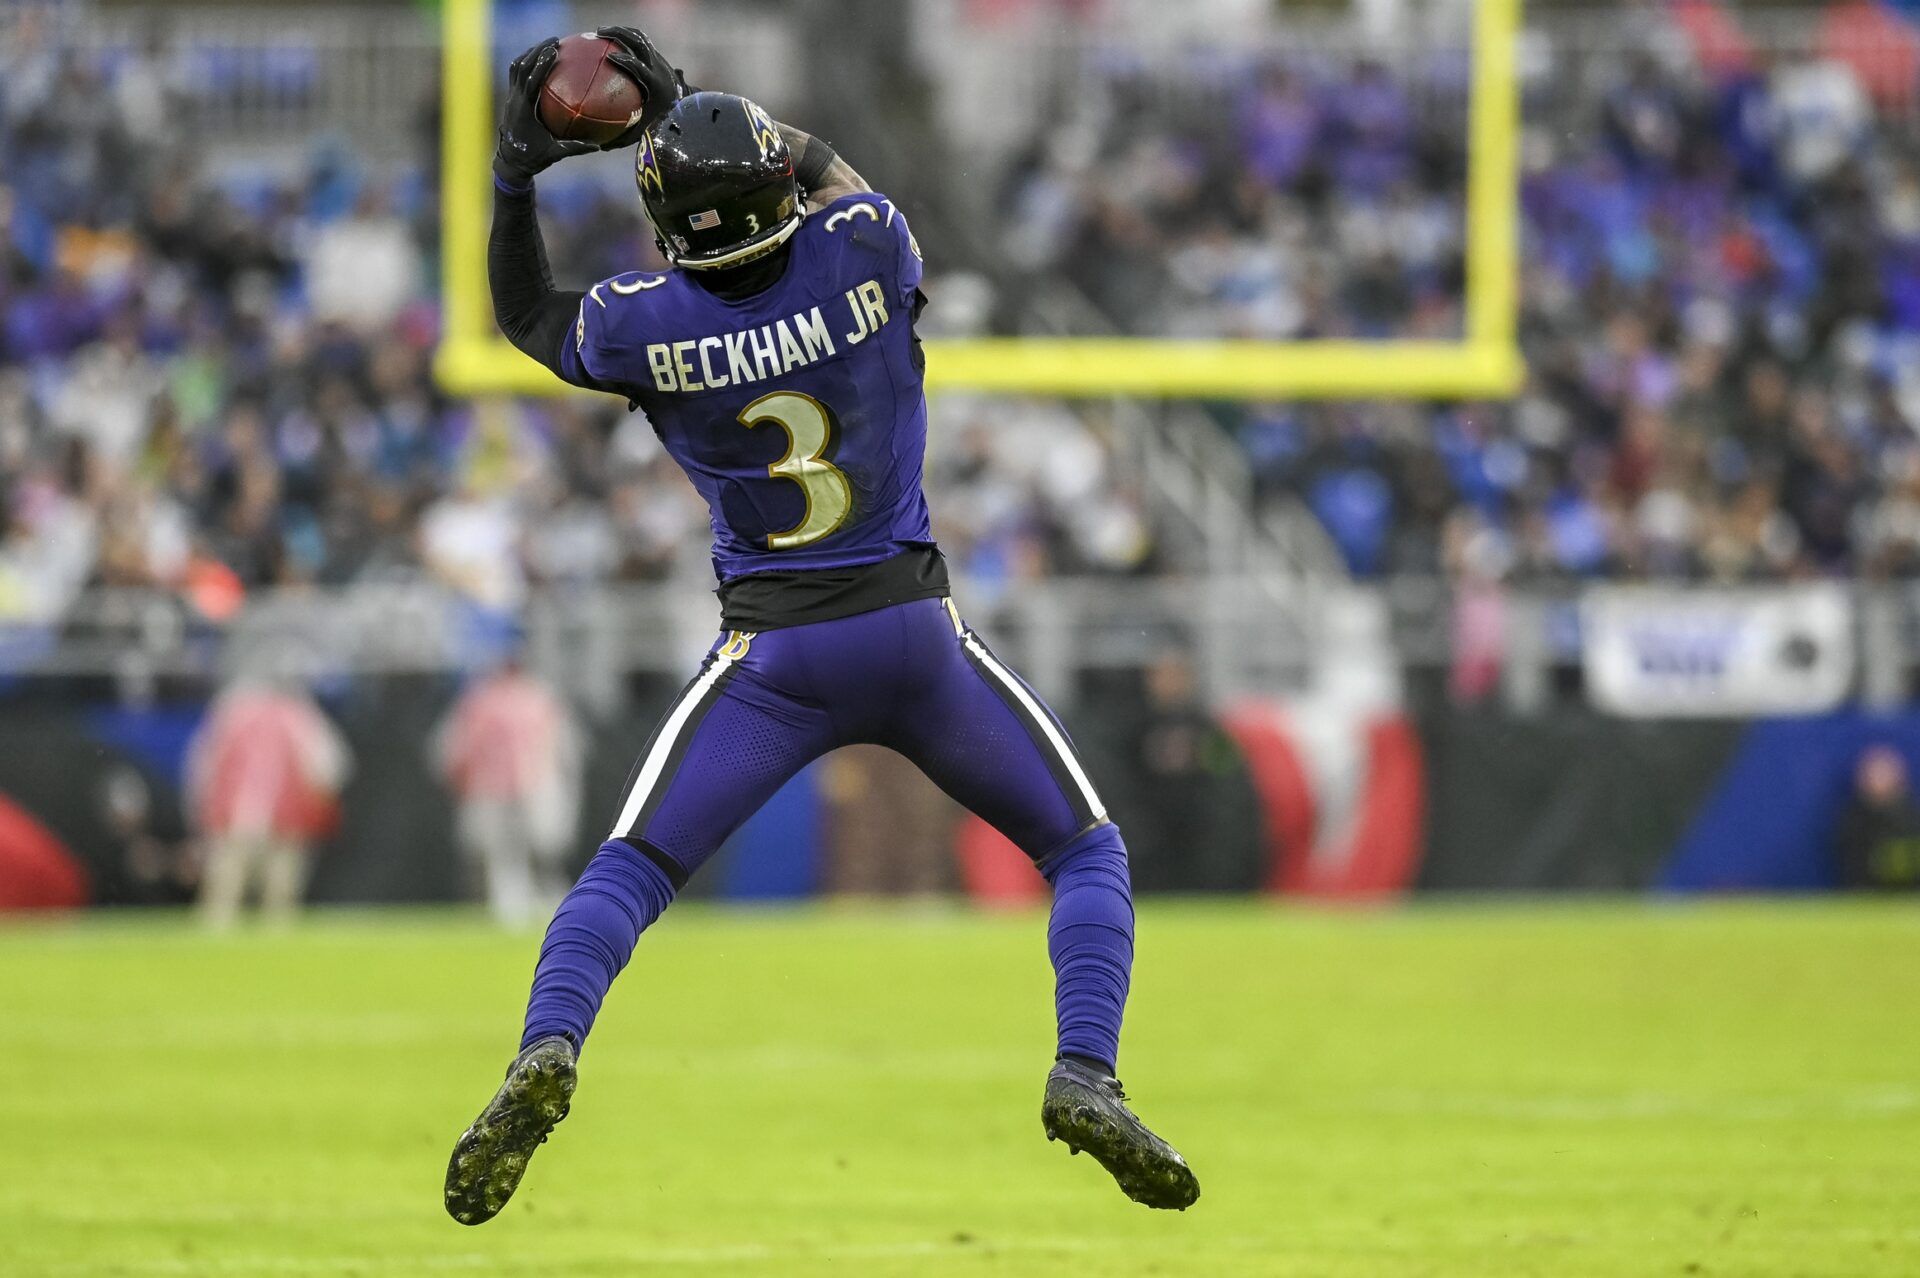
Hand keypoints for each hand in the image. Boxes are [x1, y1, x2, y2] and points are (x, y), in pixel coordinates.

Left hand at [494, 39, 594, 185]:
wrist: (511, 161)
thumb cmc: (534, 158)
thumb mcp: (555, 154)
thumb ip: (575, 148)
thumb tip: (598, 145)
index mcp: (524, 110)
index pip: (531, 81)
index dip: (540, 65)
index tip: (554, 51)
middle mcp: (515, 99)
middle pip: (522, 67)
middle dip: (537, 51)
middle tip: (555, 41)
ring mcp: (511, 96)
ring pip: (517, 67)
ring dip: (530, 53)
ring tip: (548, 44)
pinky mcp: (512, 97)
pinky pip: (516, 73)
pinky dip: (527, 62)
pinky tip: (540, 58)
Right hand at [594, 25, 691, 148]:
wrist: (688, 108)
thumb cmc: (663, 122)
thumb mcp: (645, 132)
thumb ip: (624, 138)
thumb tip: (600, 147)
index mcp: (655, 84)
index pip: (640, 67)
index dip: (625, 60)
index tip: (609, 57)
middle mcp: (658, 67)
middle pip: (639, 43)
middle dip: (619, 34)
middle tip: (598, 33)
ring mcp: (658, 59)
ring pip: (639, 38)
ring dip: (620, 31)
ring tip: (601, 31)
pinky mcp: (657, 56)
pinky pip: (639, 41)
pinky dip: (625, 37)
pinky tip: (609, 38)